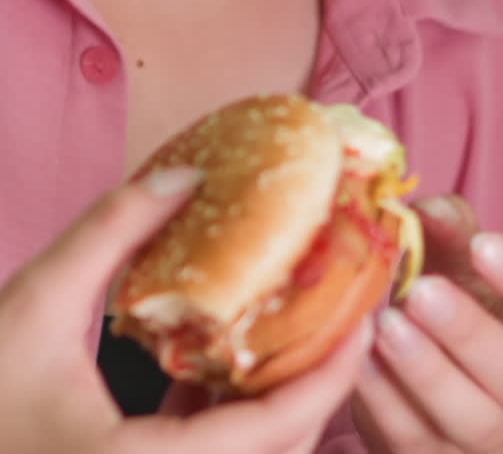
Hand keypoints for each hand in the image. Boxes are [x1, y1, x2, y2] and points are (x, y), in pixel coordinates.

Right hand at [0, 166, 370, 453]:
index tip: (366, 321)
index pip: (270, 435)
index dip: (329, 377)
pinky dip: (231, 424)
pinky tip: (217, 367)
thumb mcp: (36, 299)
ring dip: (281, 408)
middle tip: (346, 318)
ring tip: (301, 331)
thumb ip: (111, 230)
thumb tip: (187, 175)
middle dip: (319, 389)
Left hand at [353, 194, 502, 453]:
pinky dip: (385, 400)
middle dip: (469, 333)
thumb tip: (425, 210)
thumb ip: (450, 225)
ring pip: (472, 418)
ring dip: (427, 372)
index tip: (484, 244)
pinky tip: (360, 360)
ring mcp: (486, 434)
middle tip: (421, 292)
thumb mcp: (458, 255)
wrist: (426, 369)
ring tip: (387, 326)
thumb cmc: (454, 295)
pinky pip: (414, 437)